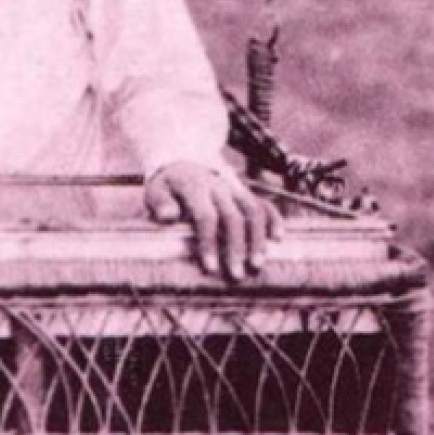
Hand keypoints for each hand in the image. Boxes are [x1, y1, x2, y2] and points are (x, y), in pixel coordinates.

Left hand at [145, 161, 282, 281]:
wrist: (183, 159)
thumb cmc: (168, 184)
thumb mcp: (155, 189)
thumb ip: (159, 202)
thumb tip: (168, 216)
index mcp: (195, 187)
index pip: (206, 216)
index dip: (209, 243)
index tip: (210, 268)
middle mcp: (219, 187)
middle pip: (234, 217)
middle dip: (236, 248)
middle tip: (236, 275)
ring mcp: (235, 189)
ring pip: (254, 211)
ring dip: (258, 238)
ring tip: (257, 264)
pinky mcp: (245, 192)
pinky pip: (264, 202)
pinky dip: (274, 218)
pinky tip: (278, 238)